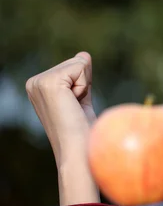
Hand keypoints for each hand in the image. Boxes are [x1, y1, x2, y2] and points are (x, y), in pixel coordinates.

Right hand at [26, 51, 99, 204]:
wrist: (79, 150)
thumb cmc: (82, 130)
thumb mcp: (81, 97)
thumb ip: (80, 77)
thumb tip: (83, 54)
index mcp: (38, 86)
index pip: (74, 66)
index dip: (84, 86)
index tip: (75, 107)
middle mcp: (33, 82)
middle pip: (77, 62)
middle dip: (85, 84)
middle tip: (76, 108)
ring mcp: (39, 82)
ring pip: (80, 63)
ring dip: (85, 87)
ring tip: (75, 108)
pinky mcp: (49, 83)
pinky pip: (80, 67)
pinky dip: (84, 86)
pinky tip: (75, 104)